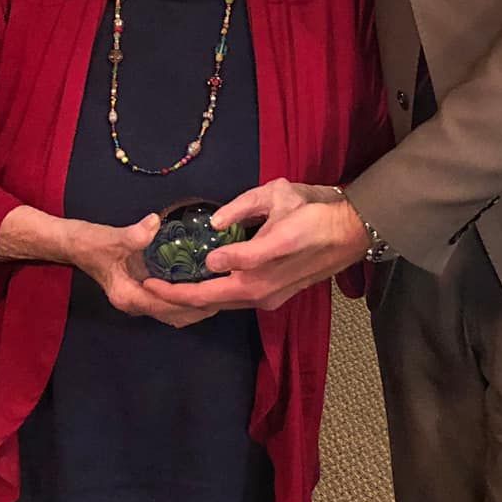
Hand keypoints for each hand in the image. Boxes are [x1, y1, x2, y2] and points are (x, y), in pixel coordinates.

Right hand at [65, 215, 219, 328]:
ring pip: (173, 312)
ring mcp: (139, 300)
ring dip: (195, 306)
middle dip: (199, 307)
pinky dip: (186, 298)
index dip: (190, 301)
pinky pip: (169, 302)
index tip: (214, 294)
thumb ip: (133, 235)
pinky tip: (201, 285)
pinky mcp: (142, 292)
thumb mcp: (111, 237)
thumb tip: (155, 223)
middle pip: (174, 314)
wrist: (75, 244)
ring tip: (220, 292)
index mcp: (128, 296)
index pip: (166, 305)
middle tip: (226, 294)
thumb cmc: (90, 242)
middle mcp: (135, 304)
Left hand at [156, 182, 369, 312]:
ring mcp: (269, 297)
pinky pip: (236, 301)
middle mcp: (262, 291)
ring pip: (223, 304)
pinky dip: (213, 298)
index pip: (210, 285)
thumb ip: (241, 210)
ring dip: (193, 301)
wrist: (352, 232)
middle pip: (211, 302)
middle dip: (176, 299)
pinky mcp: (275, 296)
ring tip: (166, 289)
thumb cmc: (315, 211)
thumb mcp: (277, 196)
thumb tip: (214, 232)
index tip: (153, 276)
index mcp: (259, 270)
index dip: (179, 285)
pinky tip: (198, 286)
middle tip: (149, 288)